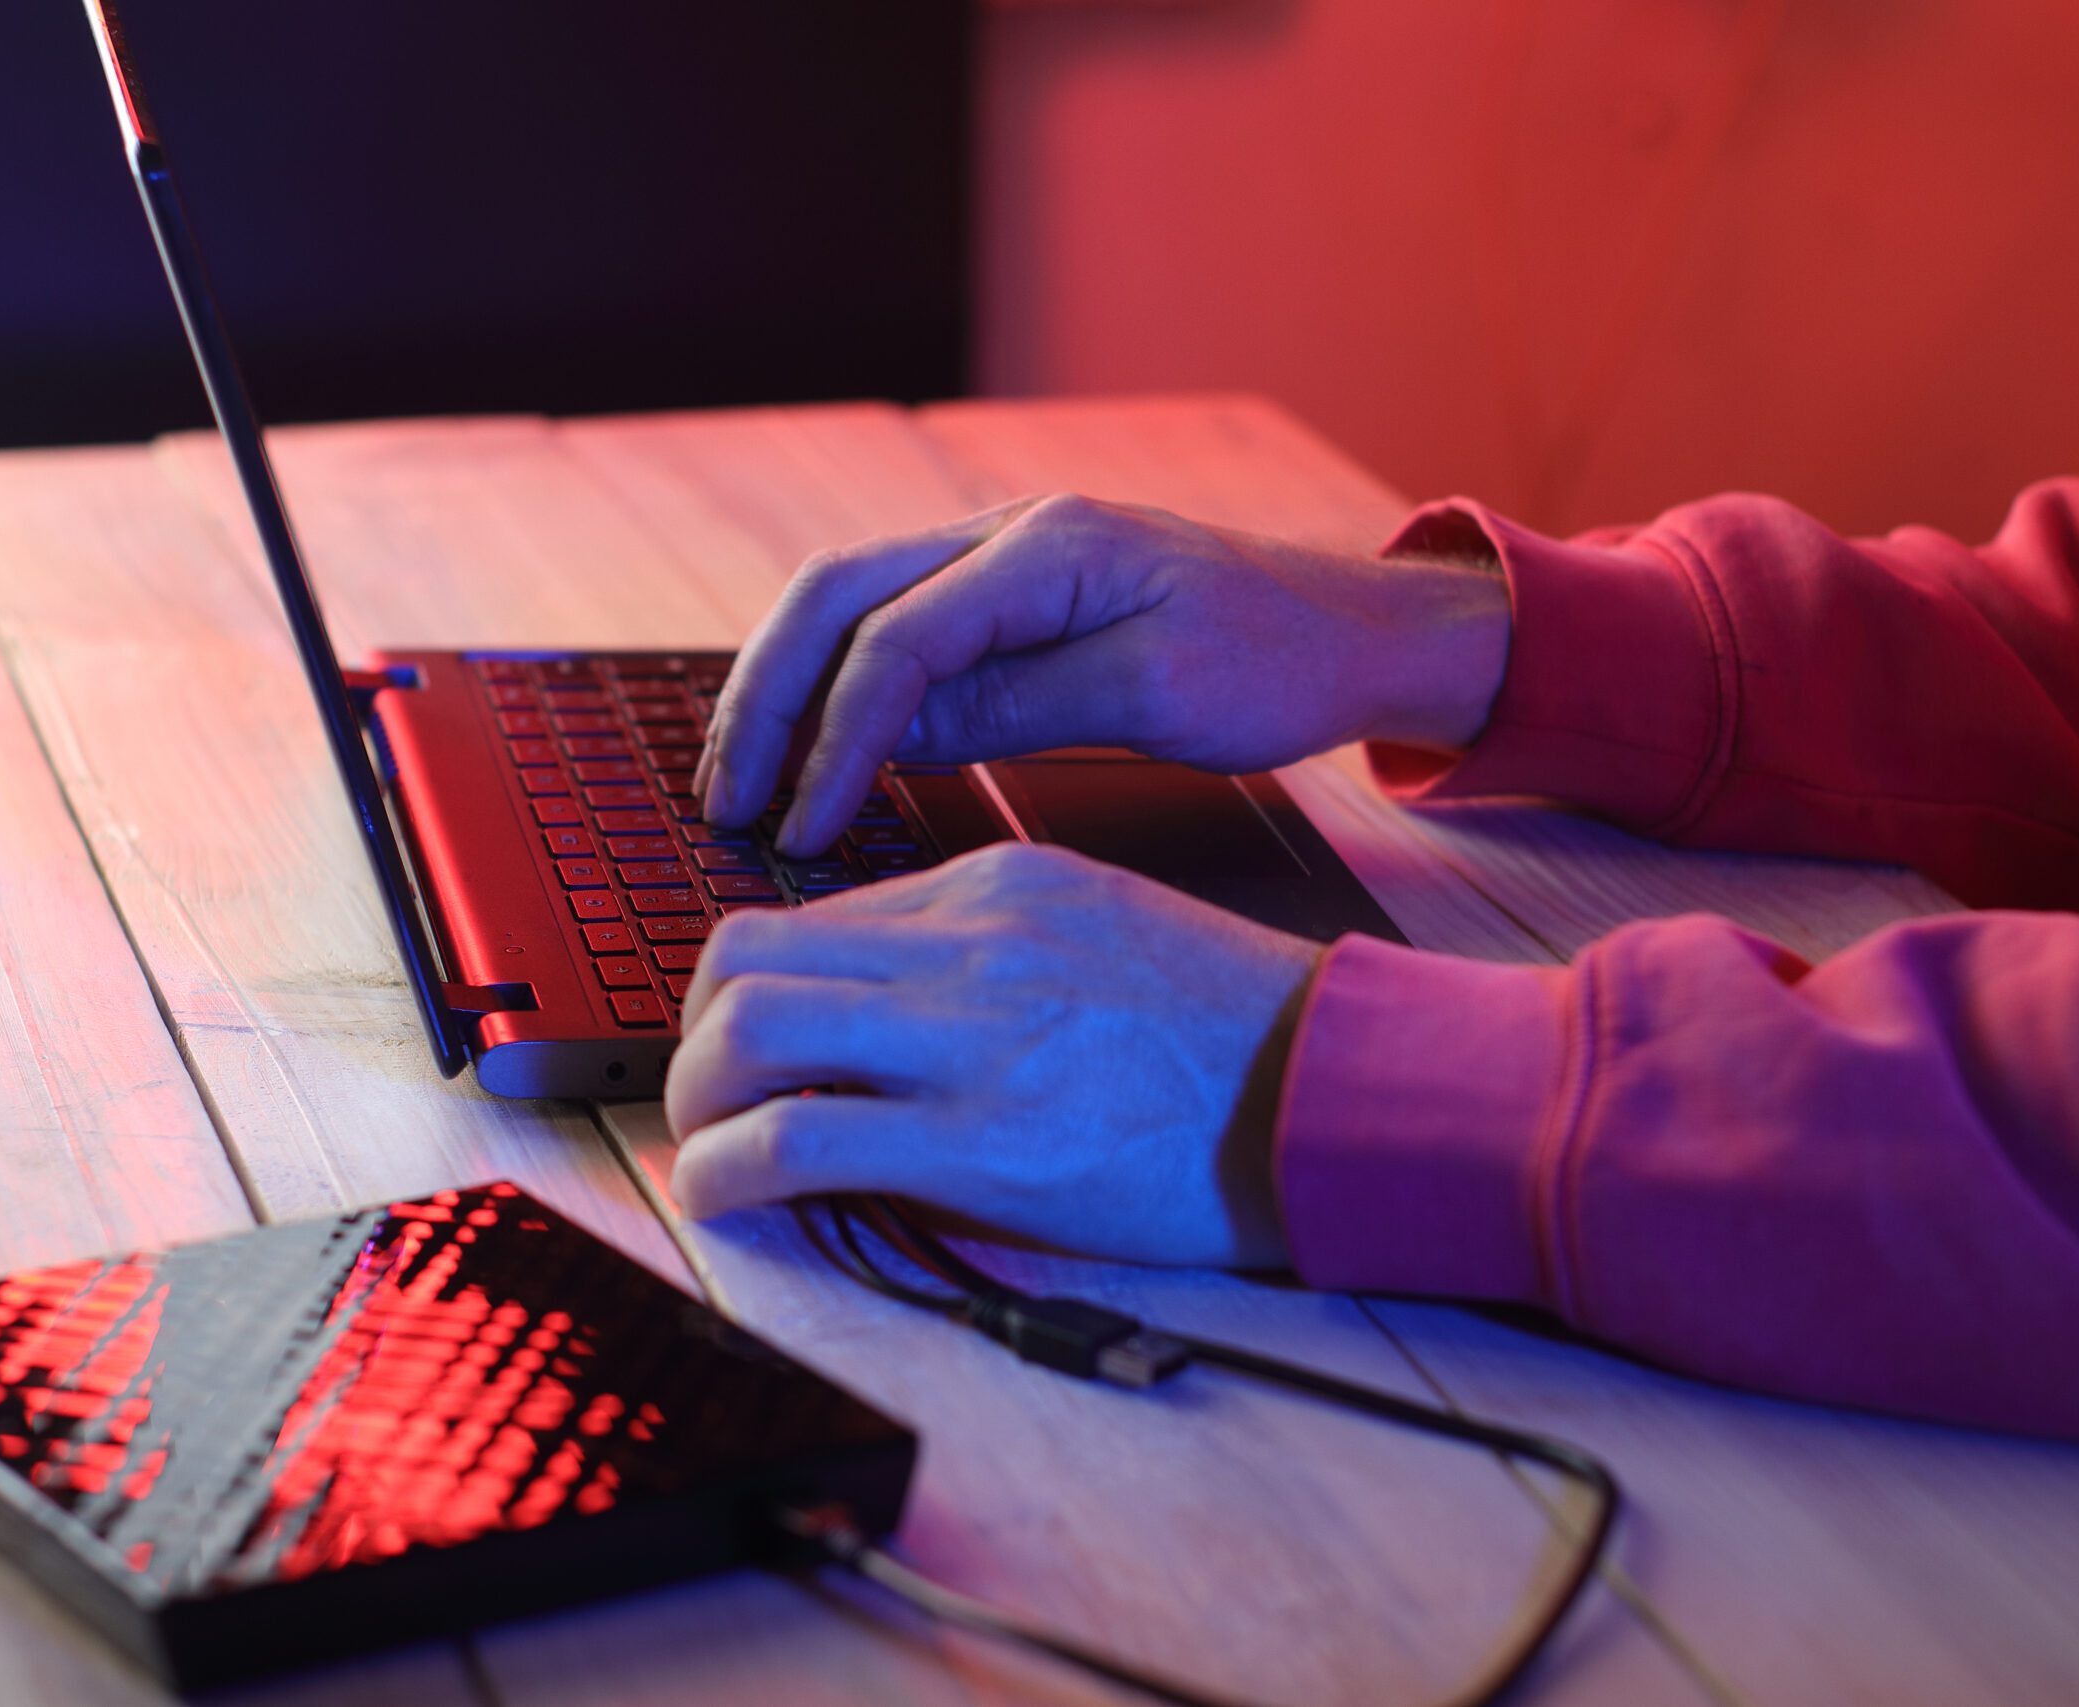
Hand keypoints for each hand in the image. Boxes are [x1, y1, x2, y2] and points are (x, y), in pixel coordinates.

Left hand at [664, 842, 1322, 1267]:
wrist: (1329, 1087)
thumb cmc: (1232, 1029)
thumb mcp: (1102, 929)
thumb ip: (992, 949)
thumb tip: (891, 1002)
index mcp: (996, 886)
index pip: (812, 913)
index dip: (750, 986)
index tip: (750, 1041)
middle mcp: (966, 945)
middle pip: (745, 955)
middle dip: (695, 1033)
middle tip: (710, 1093)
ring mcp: (969, 1038)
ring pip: (744, 1030)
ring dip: (696, 1098)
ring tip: (714, 1148)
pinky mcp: (979, 1142)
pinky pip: (792, 1141)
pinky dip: (726, 1172)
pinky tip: (729, 1198)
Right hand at [696, 494, 1510, 855]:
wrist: (1354, 631)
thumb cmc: (1281, 659)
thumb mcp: (1160, 696)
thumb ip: (1021, 705)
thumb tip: (893, 732)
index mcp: (1046, 549)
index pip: (895, 638)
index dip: (834, 737)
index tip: (803, 827)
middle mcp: (1007, 536)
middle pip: (834, 598)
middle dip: (765, 698)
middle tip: (724, 797)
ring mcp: (1003, 563)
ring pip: (849, 609)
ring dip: (784, 690)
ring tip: (741, 778)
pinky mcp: (1010, 603)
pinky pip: (894, 635)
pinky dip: (839, 693)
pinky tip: (815, 754)